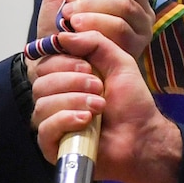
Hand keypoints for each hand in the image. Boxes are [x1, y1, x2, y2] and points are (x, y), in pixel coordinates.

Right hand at [28, 31, 182, 182]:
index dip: (63, 62)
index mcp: (67, 80)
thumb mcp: (119, 62)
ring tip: (99, 106)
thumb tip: (62, 35)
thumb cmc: (132, 103)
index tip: (89, 67)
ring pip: (42, 105)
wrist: (143, 136)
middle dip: (72, 82)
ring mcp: (53, 124)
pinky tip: (85, 121)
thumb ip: (94, 43)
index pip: (45, 64)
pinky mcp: (54, 147)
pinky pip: (44, 129)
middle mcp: (56, 100)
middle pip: (40, 83)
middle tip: (98, 88)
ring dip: (73, 101)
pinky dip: (64, 120)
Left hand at [36, 0, 154, 60]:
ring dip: (92, 8)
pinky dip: (96, 25)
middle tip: (67, 4)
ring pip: (125, 5)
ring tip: (69, 18)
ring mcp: (142, 26)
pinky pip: (122, 28)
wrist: (53, 60)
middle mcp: (140, 5)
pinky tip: (78, 30)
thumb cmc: (58, 25)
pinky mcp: (137, 46)